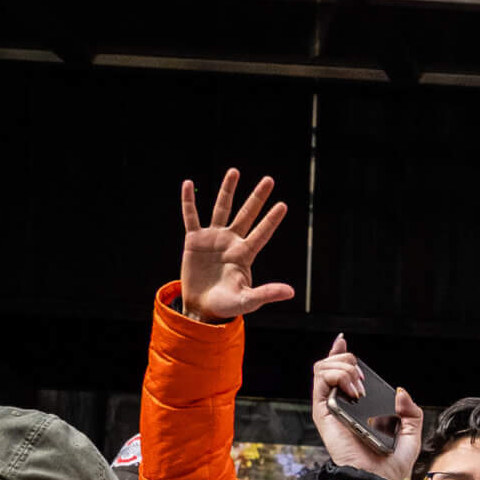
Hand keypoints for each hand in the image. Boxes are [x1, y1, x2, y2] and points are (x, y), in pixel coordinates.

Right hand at [178, 170, 293, 321]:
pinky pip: (190, 217)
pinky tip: (189, 184)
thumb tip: (291, 292)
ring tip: (235, 171)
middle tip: (269, 180)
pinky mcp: (194, 240)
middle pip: (247, 214)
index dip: (271, 220)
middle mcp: (232, 242)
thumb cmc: (227, 305)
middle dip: (257, 198)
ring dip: (227, 191)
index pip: (262, 233)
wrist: (201, 308)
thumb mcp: (247, 300)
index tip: (283, 205)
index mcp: (245, 255)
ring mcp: (213, 239)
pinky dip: (189, 201)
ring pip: (221, 209)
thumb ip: (266, 294)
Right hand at [311, 333, 423, 479]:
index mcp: (358, 405)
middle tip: (363, 380)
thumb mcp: (412, 434)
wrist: (378, 478)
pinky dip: (337, 375)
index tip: (342, 341)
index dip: (339, 354)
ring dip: (343, 366)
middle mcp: (342, 403)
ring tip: (358, 385)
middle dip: (347, 360)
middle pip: (330, 365)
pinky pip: (320, 382)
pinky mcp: (324, 412)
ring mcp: (332, 406)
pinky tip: (354, 390)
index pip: (341, 372)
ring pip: (322, 368)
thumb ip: (411, 412)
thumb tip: (400, 393)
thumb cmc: (391, 463)